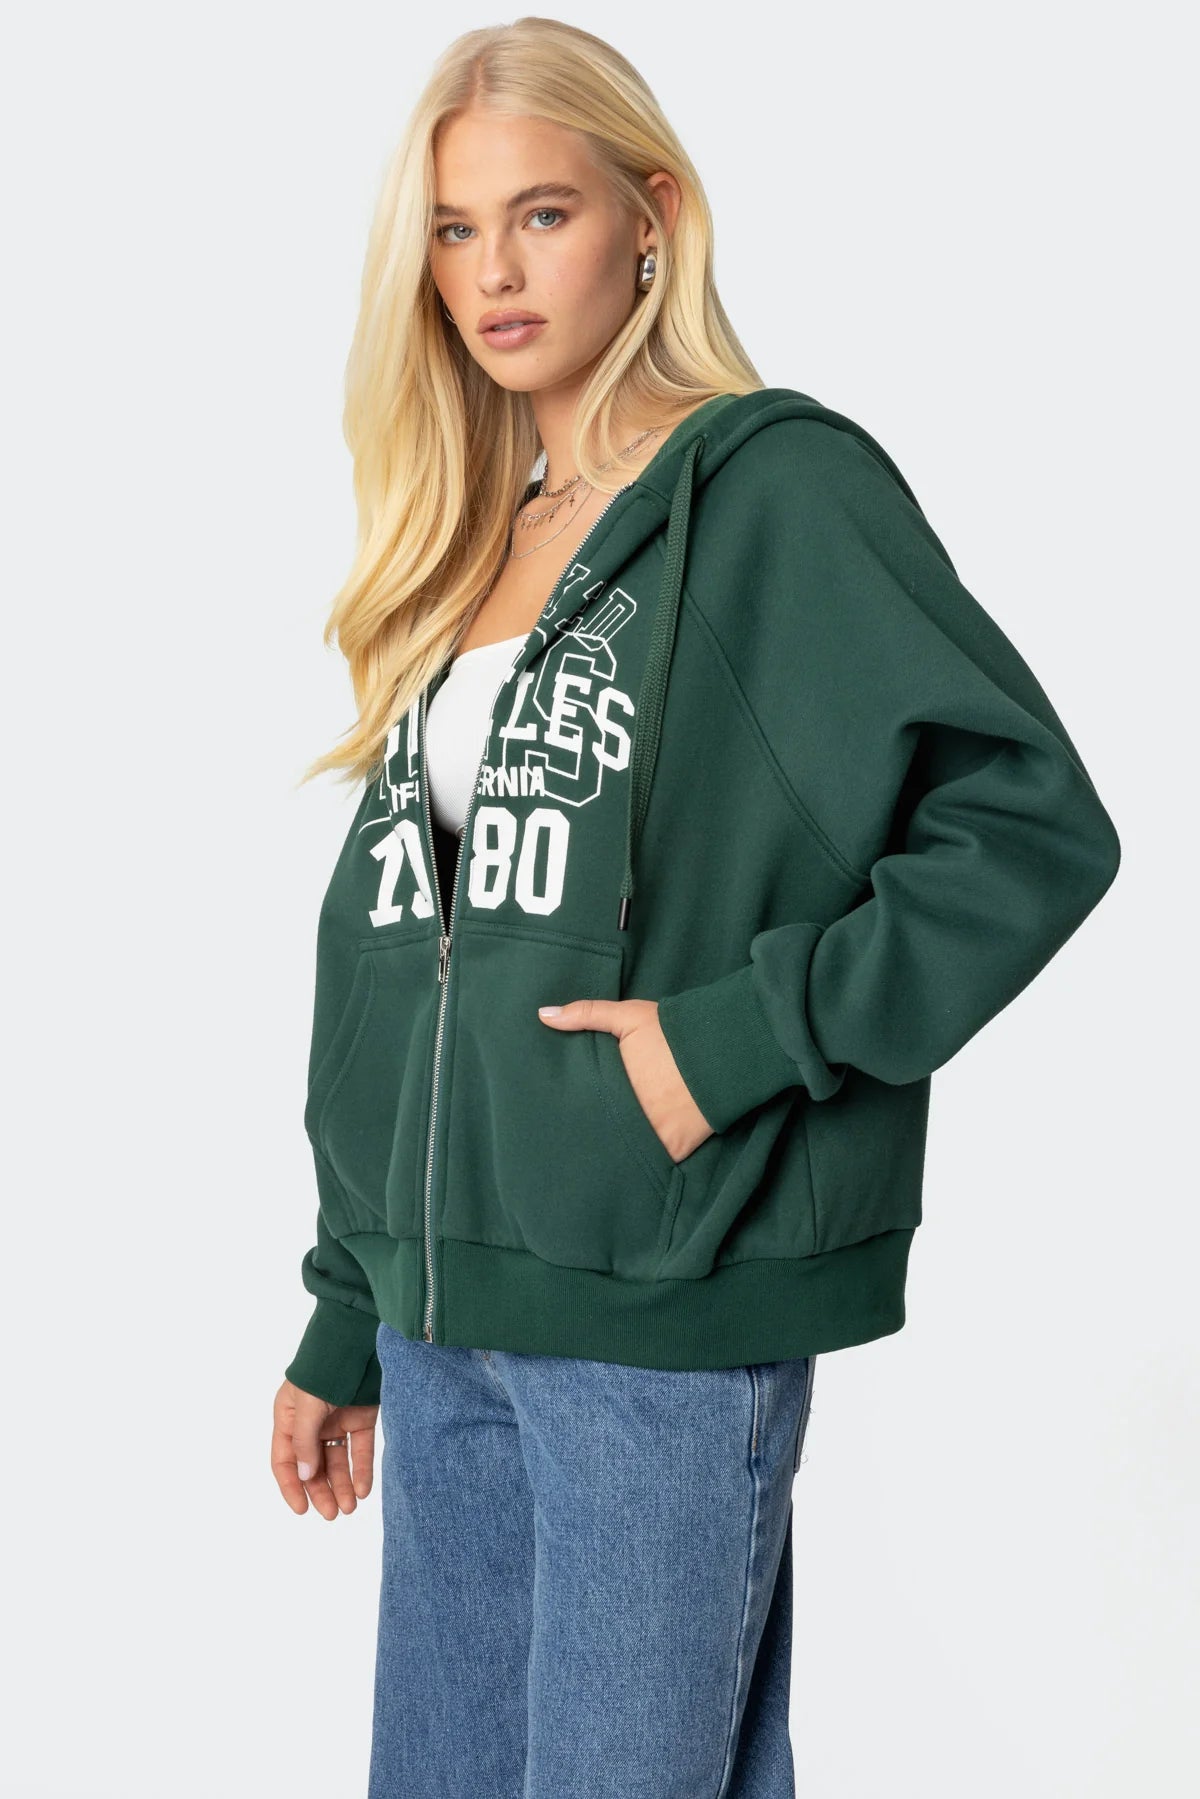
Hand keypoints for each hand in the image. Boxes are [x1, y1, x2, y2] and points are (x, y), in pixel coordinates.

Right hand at [271, 1379, 378, 1519]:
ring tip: (350, 1508)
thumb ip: (304, 1441)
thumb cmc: (325, 1368)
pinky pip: (359, 1449)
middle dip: (321, 1490)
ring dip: (342, 1485)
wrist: (357, 1340)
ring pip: (337, 1461)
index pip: (284, 1460)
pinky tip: (364, 1489)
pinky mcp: (360, 1417)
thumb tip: (303, 1474)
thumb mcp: (308, 1405)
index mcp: (288, 1417)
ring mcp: (336, 1420)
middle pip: (312, 1465)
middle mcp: (311, 1422)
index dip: (291, 1486)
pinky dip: (361, 1469)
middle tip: (332, 1514)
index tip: (302, 1510)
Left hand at [538, 996, 713, 1162]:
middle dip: (592, 1135)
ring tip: (597, 1158)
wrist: (726, 1050)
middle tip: (574, 1143)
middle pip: (602, 1134)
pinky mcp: (676, 1150)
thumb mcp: (628, 1016)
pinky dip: (644, 1163)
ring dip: (616, 1152)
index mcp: (613, 1088)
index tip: (560, 1117)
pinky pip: (653, 1163)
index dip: (573, 1113)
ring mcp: (654, 1137)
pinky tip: (629, 1166)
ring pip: (624, 1152)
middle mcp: (630, 1117)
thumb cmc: (673, 1032)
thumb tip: (542, 1015)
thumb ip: (586, 1014)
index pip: (582, 1109)